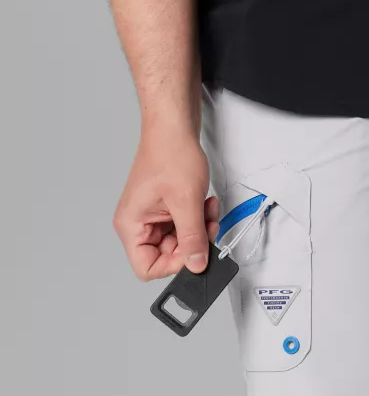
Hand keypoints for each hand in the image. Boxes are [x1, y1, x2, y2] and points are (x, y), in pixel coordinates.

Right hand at [113, 128, 219, 280]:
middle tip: (208, 227)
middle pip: (166, 253)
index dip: (173, 265)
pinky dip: (198, 217)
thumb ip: (192, 237)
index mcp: (132, 224)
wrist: (175, 128)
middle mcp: (138, 222)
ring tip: (208, 210)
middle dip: (192, 241)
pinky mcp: (165, 206)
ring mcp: (152, 214)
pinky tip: (205, 203)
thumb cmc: (170, 154)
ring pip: (179, 239)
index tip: (194, 252)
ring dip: (199, 228)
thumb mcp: (187, 202)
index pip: (146, 267)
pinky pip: (184, 223)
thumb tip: (196, 264)